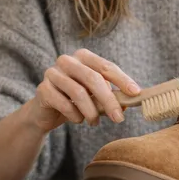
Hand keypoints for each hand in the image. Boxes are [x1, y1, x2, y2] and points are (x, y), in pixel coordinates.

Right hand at [27, 49, 141, 133]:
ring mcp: (52, 73)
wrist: (46, 111)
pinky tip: (78, 120)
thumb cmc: (75, 100)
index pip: (106, 66)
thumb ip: (110, 96)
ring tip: (95, 122)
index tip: (135, 93)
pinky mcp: (43, 89)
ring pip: (79, 92)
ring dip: (91, 112)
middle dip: (109, 100)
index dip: (122, 80)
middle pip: (94, 79)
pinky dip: (75, 115)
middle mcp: (67, 60)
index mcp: (83, 57)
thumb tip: (128, 103)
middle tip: (119, 118)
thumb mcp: (95, 97)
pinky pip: (64, 104)